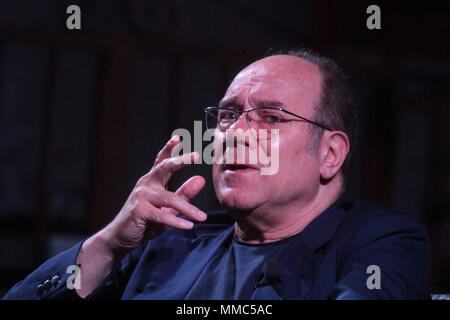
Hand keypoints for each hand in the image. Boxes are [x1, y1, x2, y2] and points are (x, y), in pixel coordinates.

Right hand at [102, 135, 206, 255]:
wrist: (121, 238)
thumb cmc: (146, 220)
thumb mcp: (168, 207)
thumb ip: (184, 194)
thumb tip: (201, 179)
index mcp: (153, 181)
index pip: (162, 161)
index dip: (170, 148)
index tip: (178, 137)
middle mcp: (146, 184)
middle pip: (164, 168)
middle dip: (180, 161)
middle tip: (196, 155)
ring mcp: (141, 196)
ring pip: (169, 198)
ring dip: (188, 209)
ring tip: (203, 217)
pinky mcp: (139, 211)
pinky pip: (162, 215)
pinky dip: (176, 221)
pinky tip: (188, 226)